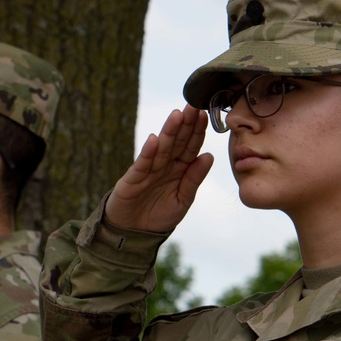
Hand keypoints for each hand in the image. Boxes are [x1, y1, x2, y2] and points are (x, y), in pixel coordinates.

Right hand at [105, 105, 212, 232]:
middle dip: (185, 125)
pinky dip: (147, 153)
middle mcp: (164, 166)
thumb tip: (209, 156)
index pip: (190, 147)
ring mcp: (147, 171)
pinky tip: (153, 140)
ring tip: (177, 116)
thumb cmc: (159, 216)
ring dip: (169, 133)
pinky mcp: (132, 180)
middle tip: (193, 106)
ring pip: (161, 149)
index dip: (197, 132)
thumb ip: (194, 179)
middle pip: (176, 142)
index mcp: (179, 169)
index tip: (205, 115)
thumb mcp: (182, 200)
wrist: (134, 235)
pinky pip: (141, 165)